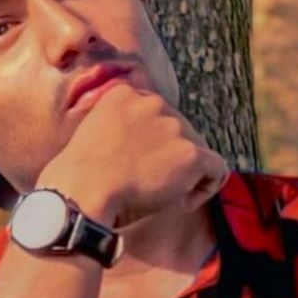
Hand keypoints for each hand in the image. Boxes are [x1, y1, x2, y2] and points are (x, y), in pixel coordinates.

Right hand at [41, 80, 227, 230]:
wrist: (81, 191)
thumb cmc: (80, 177)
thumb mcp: (94, 135)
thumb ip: (121, 128)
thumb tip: (146, 148)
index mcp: (125, 93)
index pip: (157, 113)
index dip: (155, 141)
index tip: (141, 164)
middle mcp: (153, 102)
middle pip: (181, 130)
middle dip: (171, 157)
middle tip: (151, 184)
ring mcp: (174, 126)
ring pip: (198, 149)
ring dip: (186, 174)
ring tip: (163, 196)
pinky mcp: (190, 153)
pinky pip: (217, 169)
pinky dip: (206, 188)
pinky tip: (183, 203)